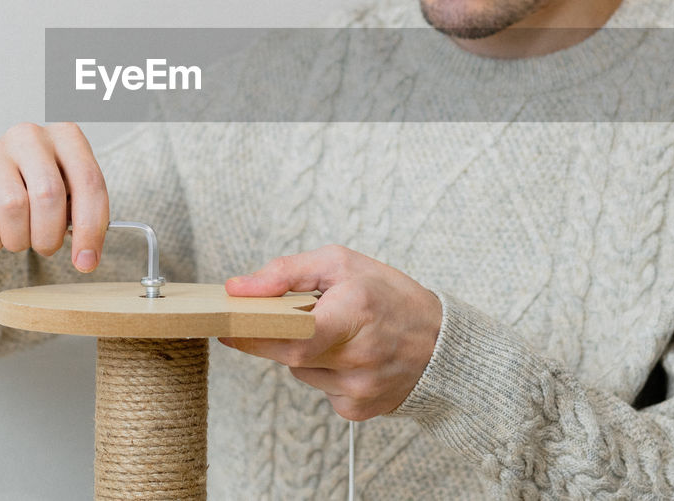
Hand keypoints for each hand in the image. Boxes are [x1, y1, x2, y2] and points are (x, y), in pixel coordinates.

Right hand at [0, 122, 108, 271]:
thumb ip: (82, 216)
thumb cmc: (34, 188)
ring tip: (18, 237)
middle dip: (50, 235)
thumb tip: (87, 258)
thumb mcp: (67, 193)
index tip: (87, 262)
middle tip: (45, 246)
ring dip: (19, 239)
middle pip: (48, 195)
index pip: (89, 183)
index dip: (90, 229)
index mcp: (65, 137)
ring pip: (13, 208)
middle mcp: (29, 136)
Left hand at [219, 245, 441, 419]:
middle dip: (269, 338)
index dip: (256, 332)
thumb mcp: (341, 264)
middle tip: (259, 322)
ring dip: (303, 353)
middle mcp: (360, 355)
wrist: (444, 344)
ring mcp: (361, 387)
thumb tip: (238, 288)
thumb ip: (287, 272)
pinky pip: (321, 390)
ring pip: (303, 372)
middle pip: (290, 355)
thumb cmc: (390, 296)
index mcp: (355, 312)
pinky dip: (324, 373)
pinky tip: (348, 358)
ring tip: (332, 333)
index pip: (293, 332)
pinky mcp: (360, 410)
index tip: (228, 324)